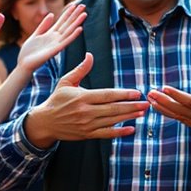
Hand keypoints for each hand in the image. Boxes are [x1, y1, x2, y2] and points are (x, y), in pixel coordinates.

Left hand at [16, 3, 85, 73]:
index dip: (68, 12)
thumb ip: (44, 25)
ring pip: (69, 31)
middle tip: (84, 6)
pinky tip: (79, 29)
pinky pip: (65, 42)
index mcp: (51, 34)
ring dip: (77, 23)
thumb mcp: (36, 34)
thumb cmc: (29, 51)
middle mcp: (56, 38)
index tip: (75, 4)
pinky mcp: (55, 50)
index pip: (62, 21)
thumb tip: (51, 14)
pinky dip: (73, 35)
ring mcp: (56, 44)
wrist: (23, 63)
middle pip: (67, 24)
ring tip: (84, 14)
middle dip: (75, 15)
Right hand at [25, 53, 149, 147]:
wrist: (45, 122)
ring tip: (142, 113)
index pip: (107, 95)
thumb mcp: (66, 82)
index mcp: (82, 97)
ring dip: (129, 117)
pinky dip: (119, 132)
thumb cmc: (57, 99)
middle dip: (131, 106)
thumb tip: (90, 55)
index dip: (123, 94)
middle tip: (146, 104)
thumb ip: (80, 69)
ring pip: (112, 121)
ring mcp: (87, 124)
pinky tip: (131, 129)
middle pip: (113, 109)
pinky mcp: (87, 134)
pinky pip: (106, 134)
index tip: (137, 93)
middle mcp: (85, 111)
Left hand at [147, 65, 190, 146]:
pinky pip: (177, 118)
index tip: (164, 88)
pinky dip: (166, 112)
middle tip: (150, 93)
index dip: (176, 95)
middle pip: (179, 109)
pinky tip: (157, 106)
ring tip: (150, 98)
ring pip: (176, 115)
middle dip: (163, 101)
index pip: (190, 101)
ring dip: (161, 107)